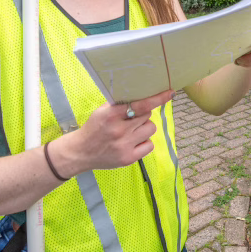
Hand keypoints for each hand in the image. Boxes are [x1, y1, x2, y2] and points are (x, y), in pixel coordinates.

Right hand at [58, 90, 173, 173]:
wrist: (80, 152)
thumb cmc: (94, 128)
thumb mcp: (102, 111)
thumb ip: (121, 103)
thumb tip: (144, 94)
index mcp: (111, 115)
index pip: (141, 105)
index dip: (157, 98)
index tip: (170, 93)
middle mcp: (119, 130)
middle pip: (147, 115)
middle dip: (143, 114)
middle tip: (132, 118)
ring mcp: (124, 146)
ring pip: (150, 129)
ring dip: (144, 127)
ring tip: (132, 130)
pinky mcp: (128, 158)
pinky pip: (150, 145)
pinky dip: (144, 142)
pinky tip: (133, 142)